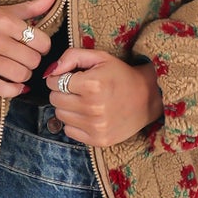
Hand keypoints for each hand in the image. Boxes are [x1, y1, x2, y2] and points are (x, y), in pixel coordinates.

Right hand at [0, 0, 56, 96]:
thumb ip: (28, 8)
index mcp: (3, 20)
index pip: (41, 42)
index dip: (43, 47)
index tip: (36, 47)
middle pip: (32, 60)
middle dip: (32, 62)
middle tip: (25, 59)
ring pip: (19, 75)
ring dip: (23, 76)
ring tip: (16, 70)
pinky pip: (0, 89)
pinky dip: (12, 91)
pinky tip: (13, 86)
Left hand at [42, 47, 163, 146]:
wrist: (147, 98)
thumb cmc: (121, 75)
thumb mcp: (100, 57)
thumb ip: (72, 57)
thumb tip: (50, 71)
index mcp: (92, 84)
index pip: (54, 82)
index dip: (59, 78)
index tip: (70, 78)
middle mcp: (93, 107)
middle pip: (55, 100)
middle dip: (61, 92)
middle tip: (76, 90)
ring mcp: (95, 126)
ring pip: (60, 116)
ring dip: (67, 108)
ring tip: (83, 102)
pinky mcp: (98, 140)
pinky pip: (69, 131)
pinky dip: (74, 123)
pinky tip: (87, 115)